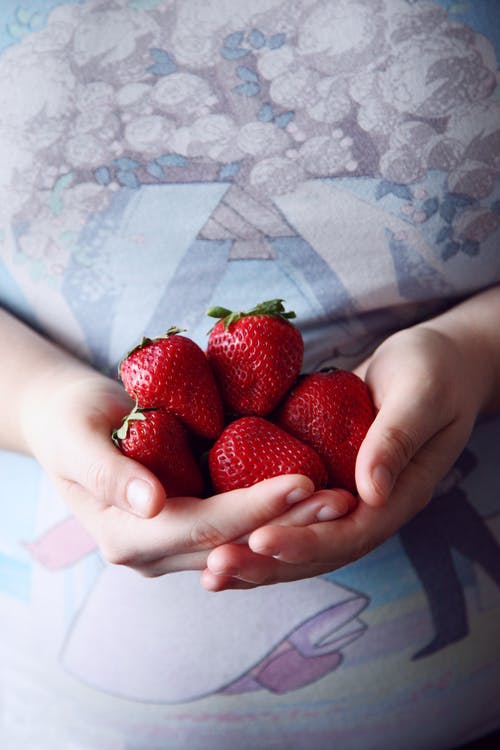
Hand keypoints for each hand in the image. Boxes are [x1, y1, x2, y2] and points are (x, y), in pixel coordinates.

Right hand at [20, 367, 352, 576]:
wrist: (70, 425)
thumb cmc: (70, 423)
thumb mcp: (76, 441)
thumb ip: (109, 475)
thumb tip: (152, 505)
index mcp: (126, 538)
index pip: (202, 527)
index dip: (254, 507)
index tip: (302, 482)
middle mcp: (155, 554)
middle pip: (233, 541)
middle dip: (289, 522)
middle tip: (342, 499)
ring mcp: (175, 546)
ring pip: (243, 540)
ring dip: (292, 523)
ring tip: (341, 501)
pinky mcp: (191, 527)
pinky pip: (238, 527)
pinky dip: (274, 514)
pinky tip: (312, 496)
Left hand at [202, 323, 487, 589]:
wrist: (431, 363)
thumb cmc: (433, 370)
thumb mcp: (421, 395)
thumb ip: (396, 439)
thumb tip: (369, 492)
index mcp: (399, 494)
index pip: (350, 534)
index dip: (305, 541)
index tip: (259, 540)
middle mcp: (370, 507)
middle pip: (318, 552)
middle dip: (267, 563)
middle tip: (216, 567)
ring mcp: (347, 497)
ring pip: (300, 539)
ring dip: (256, 557)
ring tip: (210, 570)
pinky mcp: (325, 480)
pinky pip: (291, 513)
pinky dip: (256, 525)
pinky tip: (219, 534)